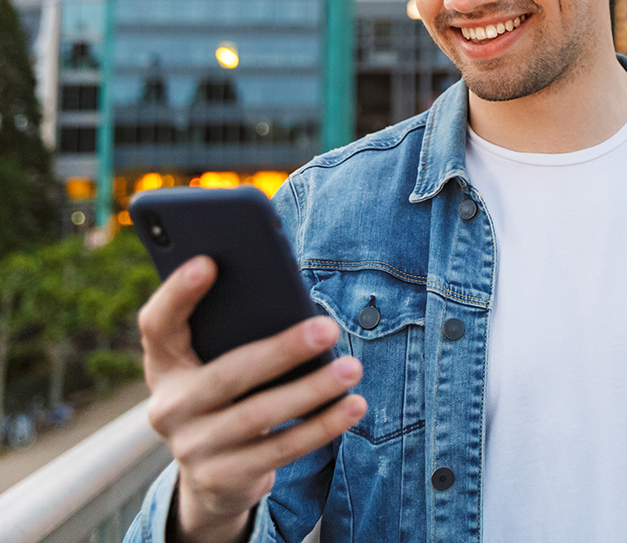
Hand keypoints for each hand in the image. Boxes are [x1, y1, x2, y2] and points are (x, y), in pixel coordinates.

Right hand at [138, 256, 366, 542]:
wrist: (214, 477)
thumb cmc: (231, 394)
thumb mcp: (219, 363)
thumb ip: (239, 332)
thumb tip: (292, 300)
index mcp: (164, 364)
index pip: (158, 325)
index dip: (177, 294)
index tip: (209, 261)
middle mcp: (168, 406)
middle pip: (227, 374)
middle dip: (282, 350)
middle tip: (329, 328)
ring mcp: (191, 447)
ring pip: (259, 416)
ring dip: (312, 390)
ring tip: (353, 368)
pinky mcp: (221, 479)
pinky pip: (280, 451)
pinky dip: (322, 426)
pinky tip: (353, 406)